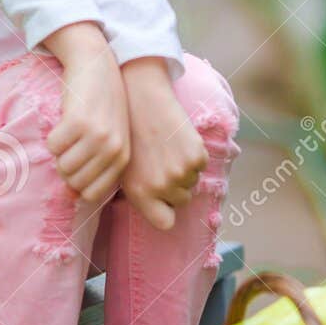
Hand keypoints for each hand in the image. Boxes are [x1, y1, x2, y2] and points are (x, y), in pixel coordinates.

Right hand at [41, 22, 129, 204]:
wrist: (98, 65)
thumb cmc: (102, 105)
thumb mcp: (108, 138)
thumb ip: (95, 169)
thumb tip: (70, 197)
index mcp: (123, 157)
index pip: (92, 194)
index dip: (78, 184)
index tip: (78, 164)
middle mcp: (112, 149)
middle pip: (74, 181)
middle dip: (66, 167)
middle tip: (72, 144)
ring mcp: (96, 136)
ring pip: (62, 165)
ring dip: (59, 151)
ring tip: (70, 132)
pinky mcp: (77, 122)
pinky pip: (53, 146)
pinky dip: (53, 136)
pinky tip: (65, 120)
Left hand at [119, 58, 207, 230]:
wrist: (141, 101)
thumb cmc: (130, 137)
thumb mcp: (124, 172)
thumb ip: (140, 195)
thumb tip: (159, 214)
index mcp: (140, 195)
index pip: (165, 223)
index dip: (166, 211)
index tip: (163, 199)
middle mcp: (161, 188)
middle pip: (181, 199)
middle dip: (176, 186)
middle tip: (161, 162)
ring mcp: (181, 173)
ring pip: (192, 181)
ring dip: (185, 169)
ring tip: (167, 148)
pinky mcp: (196, 156)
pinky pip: (201, 164)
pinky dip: (194, 154)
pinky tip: (177, 140)